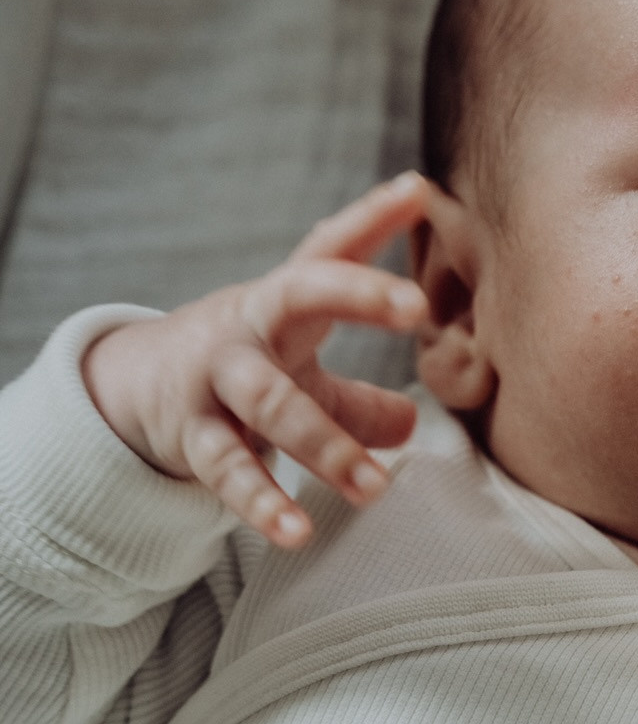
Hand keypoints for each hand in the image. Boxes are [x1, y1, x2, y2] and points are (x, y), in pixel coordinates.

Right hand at [82, 174, 432, 548]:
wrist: (133, 390)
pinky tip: (297, 533)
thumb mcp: (299, 372)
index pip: (331, 250)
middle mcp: (249, 327)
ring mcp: (216, 379)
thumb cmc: (243, 371)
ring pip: (272, 403)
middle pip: (300, 297)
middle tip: (417, 304)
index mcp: (284, 300)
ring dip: (326, 446)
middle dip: (358, 296)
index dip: (372, 219)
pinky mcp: (192, 433)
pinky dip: (264, 503)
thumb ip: (356, 397)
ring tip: (374, 488)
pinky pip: (229, 470)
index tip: (417, 190)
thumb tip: (410, 426)